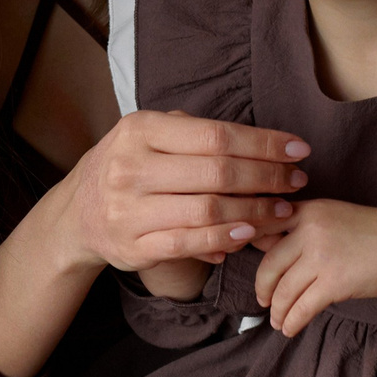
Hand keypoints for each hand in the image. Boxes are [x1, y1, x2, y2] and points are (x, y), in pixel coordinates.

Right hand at [65, 110, 308, 270]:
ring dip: (255, 212)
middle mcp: (131, 167)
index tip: (298, 149)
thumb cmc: (129, 166)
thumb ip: (196, 134)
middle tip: (296, 181)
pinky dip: (226, 239)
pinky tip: (250, 234)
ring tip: (282, 210)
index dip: (264, 143)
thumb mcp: (149, 136)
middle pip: (218, 172)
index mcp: (140, 130)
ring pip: (209, 210)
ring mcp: (130, 210)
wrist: (77, 212)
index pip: (216, 135)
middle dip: (267, 177)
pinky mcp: (134, 246)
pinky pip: (191, 243)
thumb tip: (263, 148)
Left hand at [251, 202, 376, 334]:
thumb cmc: (376, 233)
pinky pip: (302, 307)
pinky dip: (292, 321)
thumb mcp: (334, 216)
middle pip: (268, 265)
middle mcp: (310, 229)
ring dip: (277, 310)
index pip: (263, 228)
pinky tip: (289, 328)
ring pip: (284, 290)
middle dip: (262, 288)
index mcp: (308, 210)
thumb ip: (303, 228)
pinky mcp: (335, 282)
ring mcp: (322, 256)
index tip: (239, 263)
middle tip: (262, 299)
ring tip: (278, 320)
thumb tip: (266, 247)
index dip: (245, 247)